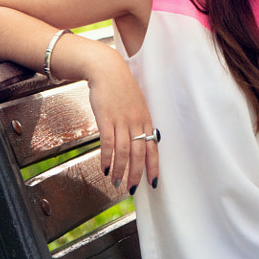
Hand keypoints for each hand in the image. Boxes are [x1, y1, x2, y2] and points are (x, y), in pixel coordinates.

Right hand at [87, 57, 158, 192]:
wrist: (107, 69)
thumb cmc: (121, 87)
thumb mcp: (137, 103)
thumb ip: (140, 121)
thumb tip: (143, 139)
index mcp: (145, 118)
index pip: (153, 147)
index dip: (153, 166)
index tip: (153, 182)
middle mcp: (136, 121)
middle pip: (139, 153)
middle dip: (136, 174)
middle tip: (132, 188)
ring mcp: (121, 120)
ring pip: (124, 151)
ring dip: (121, 170)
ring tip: (117, 182)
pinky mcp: (106, 118)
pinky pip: (108, 143)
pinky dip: (107, 157)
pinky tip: (105, 168)